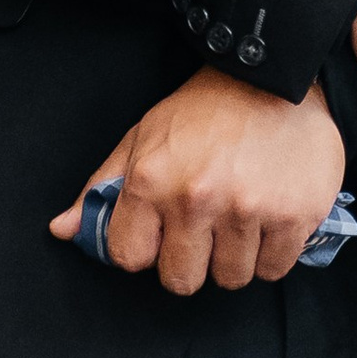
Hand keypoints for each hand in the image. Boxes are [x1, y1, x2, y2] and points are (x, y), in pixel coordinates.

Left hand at [47, 73, 345, 293]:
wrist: (273, 77)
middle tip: (204, 227)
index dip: (145, 248)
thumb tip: (62, 230)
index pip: (130, 257)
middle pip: (181, 280)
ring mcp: (248, 209)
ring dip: (234, 257)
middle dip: (190, 260)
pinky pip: (272, 270)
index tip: (160, 233)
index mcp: (152, 179)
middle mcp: (196, 197)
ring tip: (239, 217)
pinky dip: (271, 253)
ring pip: (230, 279)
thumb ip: (102, 189)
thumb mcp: (143, 137)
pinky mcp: (294, 216)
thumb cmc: (204, 110)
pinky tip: (268, 220)